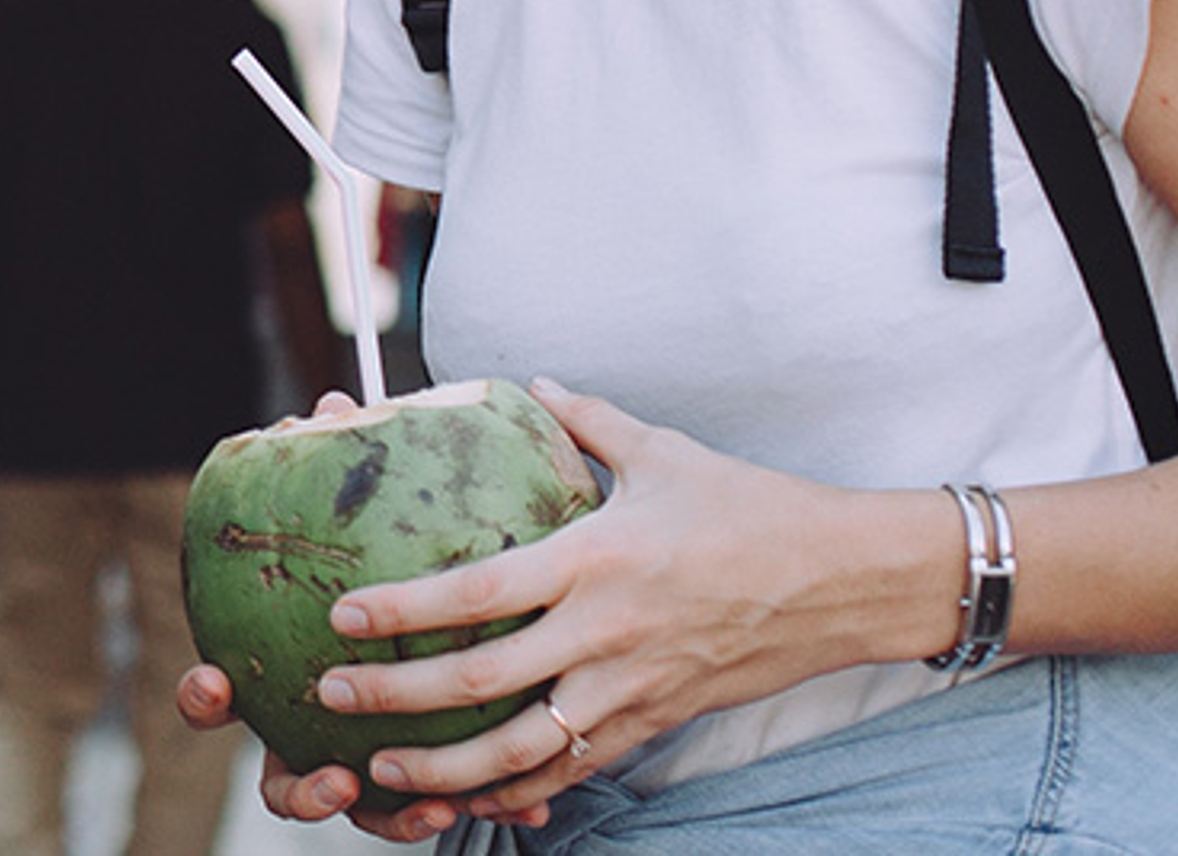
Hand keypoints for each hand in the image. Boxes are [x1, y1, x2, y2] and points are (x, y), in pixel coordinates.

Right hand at [170, 388, 536, 840]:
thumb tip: (332, 405)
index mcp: (282, 669)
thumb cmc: (398, 554)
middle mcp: (311, 728)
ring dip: (384, 815)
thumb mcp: (372, 512)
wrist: (491, 621)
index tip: (218, 684)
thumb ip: (347, 470)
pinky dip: (461, 808)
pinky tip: (507, 808)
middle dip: (300, 789)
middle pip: (282, 778)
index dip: (206, 697)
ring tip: (426, 803)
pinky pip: (436, 804)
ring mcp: (362, 759)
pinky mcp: (426, 779)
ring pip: (360, 809)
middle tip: (335, 774)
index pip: (220, 692)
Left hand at [275, 381, 909, 822]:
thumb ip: (587, 422)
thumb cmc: (753, 508)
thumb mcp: (665, 453)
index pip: (481, 590)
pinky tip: (471, 796)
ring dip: (445, 766)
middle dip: (398, 697)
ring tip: (380, 769)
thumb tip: (530, 382)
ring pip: (524, 747)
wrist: (846, 581)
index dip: (406, 609)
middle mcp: (608, 630)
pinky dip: (520, 787)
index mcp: (598, 557)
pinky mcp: (656, 719)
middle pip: (484, 680)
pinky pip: (576, 766)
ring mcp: (633, 685)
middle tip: (331, 697)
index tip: (345, 616)